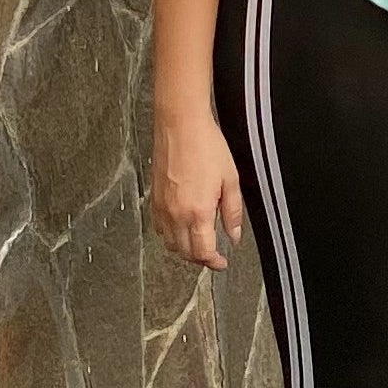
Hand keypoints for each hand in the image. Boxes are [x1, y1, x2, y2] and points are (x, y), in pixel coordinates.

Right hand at [151, 108, 246, 267]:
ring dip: (184, 248)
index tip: (221, 262)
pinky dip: (170, 233)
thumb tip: (234, 235)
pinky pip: (159, 227)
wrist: (180, 125)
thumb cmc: (205, 146)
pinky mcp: (153, 198)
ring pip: (170, 243)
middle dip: (200, 258)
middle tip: (212, 254)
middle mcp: (176, 214)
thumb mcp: (230, 180)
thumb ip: (232, 212)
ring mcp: (162, 207)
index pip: (203, 252)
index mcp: (197, 212)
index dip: (213, 263)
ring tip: (198, 241)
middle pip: (185, 252)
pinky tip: (181, 225)